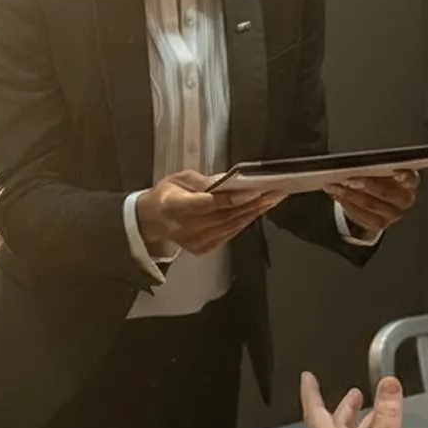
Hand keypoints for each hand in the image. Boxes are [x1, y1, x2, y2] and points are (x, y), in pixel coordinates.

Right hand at [136, 170, 286, 255]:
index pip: (206, 204)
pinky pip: (228, 235)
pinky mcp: (201, 248)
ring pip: (230, 226)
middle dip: (252, 203)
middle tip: (274, 192)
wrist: (153, 220)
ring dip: (254, 213)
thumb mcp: (179, 179)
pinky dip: (244, 222)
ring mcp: (193, 241)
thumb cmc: (168, 194)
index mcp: (173, 205)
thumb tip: (226, 180)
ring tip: (273, 200)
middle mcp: (184, 227)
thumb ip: (202, 181)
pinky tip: (257, 211)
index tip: (253, 191)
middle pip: (224, 216)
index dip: (231, 199)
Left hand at [326, 170, 418, 234]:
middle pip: (386, 193)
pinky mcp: (380, 224)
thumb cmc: (381, 180)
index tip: (395, 172)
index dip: (403, 176)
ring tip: (337, 186)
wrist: (377, 203)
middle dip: (367, 185)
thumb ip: (376, 165)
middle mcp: (405, 199)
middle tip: (350, 179)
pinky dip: (347, 204)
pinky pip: (362, 215)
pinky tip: (338, 195)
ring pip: (371, 205)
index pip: (410, 178)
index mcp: (410, 182)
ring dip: (350, 195)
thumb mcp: (383, 170)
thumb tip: (357, 161)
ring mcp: (394, 214)